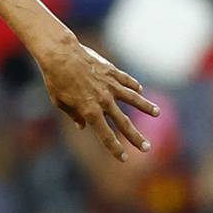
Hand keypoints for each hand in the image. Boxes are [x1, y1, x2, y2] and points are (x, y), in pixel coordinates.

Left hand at [35, 38, 157, 160]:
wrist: (60, 54)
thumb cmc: (55, 79)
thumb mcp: (59, 102)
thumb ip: (74, 115)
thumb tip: (82, 126)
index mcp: (90, 111)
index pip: (106, 135)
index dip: (115, 148)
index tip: (124, 158)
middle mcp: (104, 100)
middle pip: (124, 123)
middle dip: (136, 137)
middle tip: (147, 148)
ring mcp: (110, 85)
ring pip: (133, 99)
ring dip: (146, 107)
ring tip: (157, 113)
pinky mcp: (111, 71)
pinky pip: (126, 80)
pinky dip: (134, 86)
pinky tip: (140, 90)